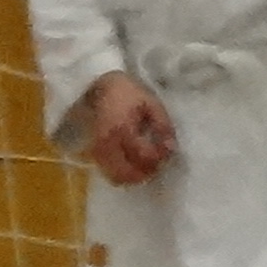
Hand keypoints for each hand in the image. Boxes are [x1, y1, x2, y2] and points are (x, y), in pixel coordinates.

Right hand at [84, 73, 176, 187]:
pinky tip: (133, 163)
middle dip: (146, 172)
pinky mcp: (95, 154)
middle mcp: (108, 144)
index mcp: (123, 129)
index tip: (167, 149)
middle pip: (128, 174)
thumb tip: (171, 148)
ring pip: (117, 178)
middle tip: (157, 162)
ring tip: (145, 163)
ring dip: (134, 176)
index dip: (159, 157)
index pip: (144, 156)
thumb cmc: (130, 94)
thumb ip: (163, 126)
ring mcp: (99, 151)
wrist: (102, 88)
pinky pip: (109, 173)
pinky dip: (123, 174)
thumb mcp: (152, 104)